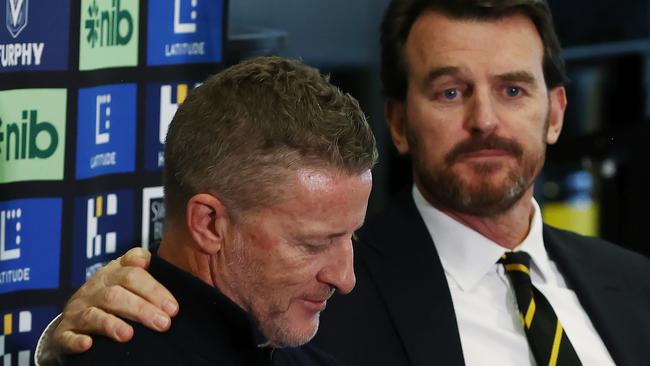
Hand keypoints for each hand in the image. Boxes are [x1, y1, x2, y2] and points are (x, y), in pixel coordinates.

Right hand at [53, 247, 178, 352]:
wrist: (73, 321)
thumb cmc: (110, 299)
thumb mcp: (126, 280)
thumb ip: (142, 270)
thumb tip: (148, 261)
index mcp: (112, 274)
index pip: (132, 273)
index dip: (154, 288)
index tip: (173, 306)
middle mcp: (93, 289)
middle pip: (116, 293)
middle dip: (142, 308)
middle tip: (164, 323)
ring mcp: (77, 311)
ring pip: (94, 314)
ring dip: (111, 324)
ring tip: (129, 335)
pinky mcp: (63, 333)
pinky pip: (67, 336)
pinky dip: (77, 341)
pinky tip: (88, 344)